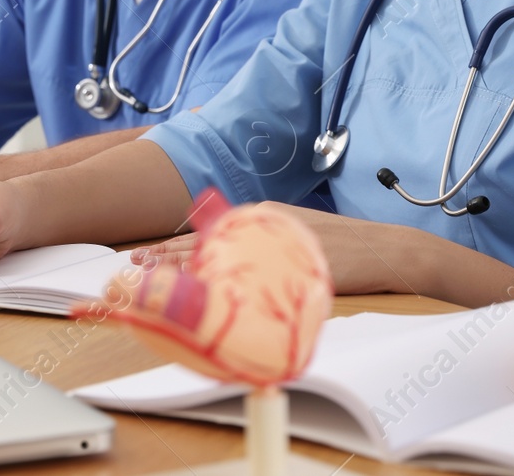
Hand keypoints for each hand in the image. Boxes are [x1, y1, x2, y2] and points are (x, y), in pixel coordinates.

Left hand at [132, 204, 411, 291]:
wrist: (385, 249)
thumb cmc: (341, 251)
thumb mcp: (292, 242)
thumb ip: (257, 250)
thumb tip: (226, 273)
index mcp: (254, 220)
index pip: (201, 237)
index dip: (168, 250)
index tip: (139, 260)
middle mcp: (255, 225)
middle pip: (198, 243)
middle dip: (161, 260)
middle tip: (129, 272)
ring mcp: (268, 240)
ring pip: (212, 255)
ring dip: (176, 269)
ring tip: (145, 280)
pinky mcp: (284, 257)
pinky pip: (242, 274)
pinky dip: (215, 282)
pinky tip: (194, 293)